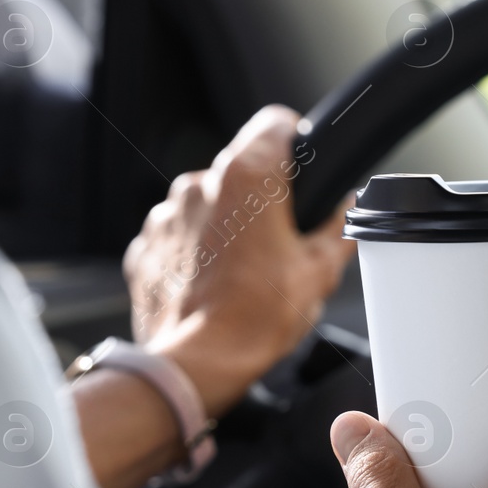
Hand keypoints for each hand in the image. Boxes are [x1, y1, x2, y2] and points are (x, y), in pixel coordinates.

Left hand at [124, 105, 353, 415]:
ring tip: (244, 273)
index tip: (301, 168)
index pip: (276, 123)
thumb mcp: (320, 272)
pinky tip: (213, 286)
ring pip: (206, 204)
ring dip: (224, 227)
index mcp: (247, 177)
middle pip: (239, 169)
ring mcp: (166, 215)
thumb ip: (337, 230)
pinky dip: (193, 254)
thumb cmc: (253, 319)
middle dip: (260, 198)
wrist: (197, 364)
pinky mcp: (144, 247)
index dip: (294, 141)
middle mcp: (199, 185)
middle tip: (281, 241)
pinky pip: (177, 237)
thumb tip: (343, 213)